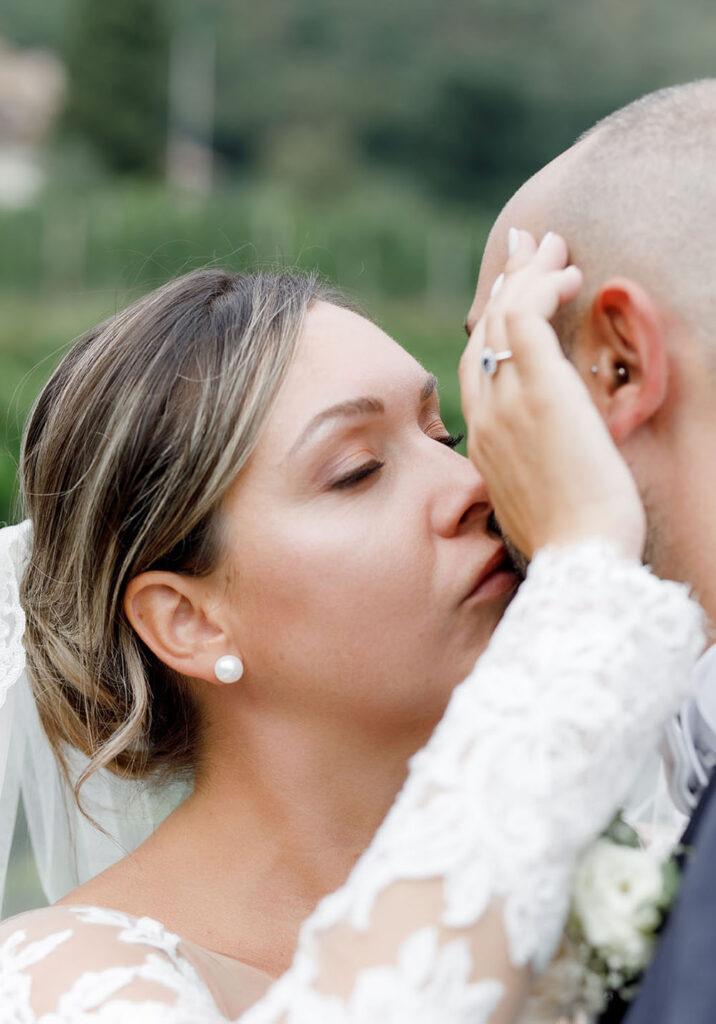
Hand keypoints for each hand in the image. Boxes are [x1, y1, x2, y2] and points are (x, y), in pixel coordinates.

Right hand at [459, 229, 644, 560]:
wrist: (579, 562)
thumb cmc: (572, 538)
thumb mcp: (540, 498)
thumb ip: (533, 464)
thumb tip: (548, 448)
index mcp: (484, 442)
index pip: (479, 366)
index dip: (492, 322)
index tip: (511, 292)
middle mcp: (486, 418)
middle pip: (483, 334)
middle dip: (506, 282)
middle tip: (529, 246)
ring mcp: (508, 404)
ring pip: (502, 317)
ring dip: (528, 273)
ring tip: (556, 247)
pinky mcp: (539, 393)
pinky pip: (526, 319)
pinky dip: (542, 286)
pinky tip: (567, 274)